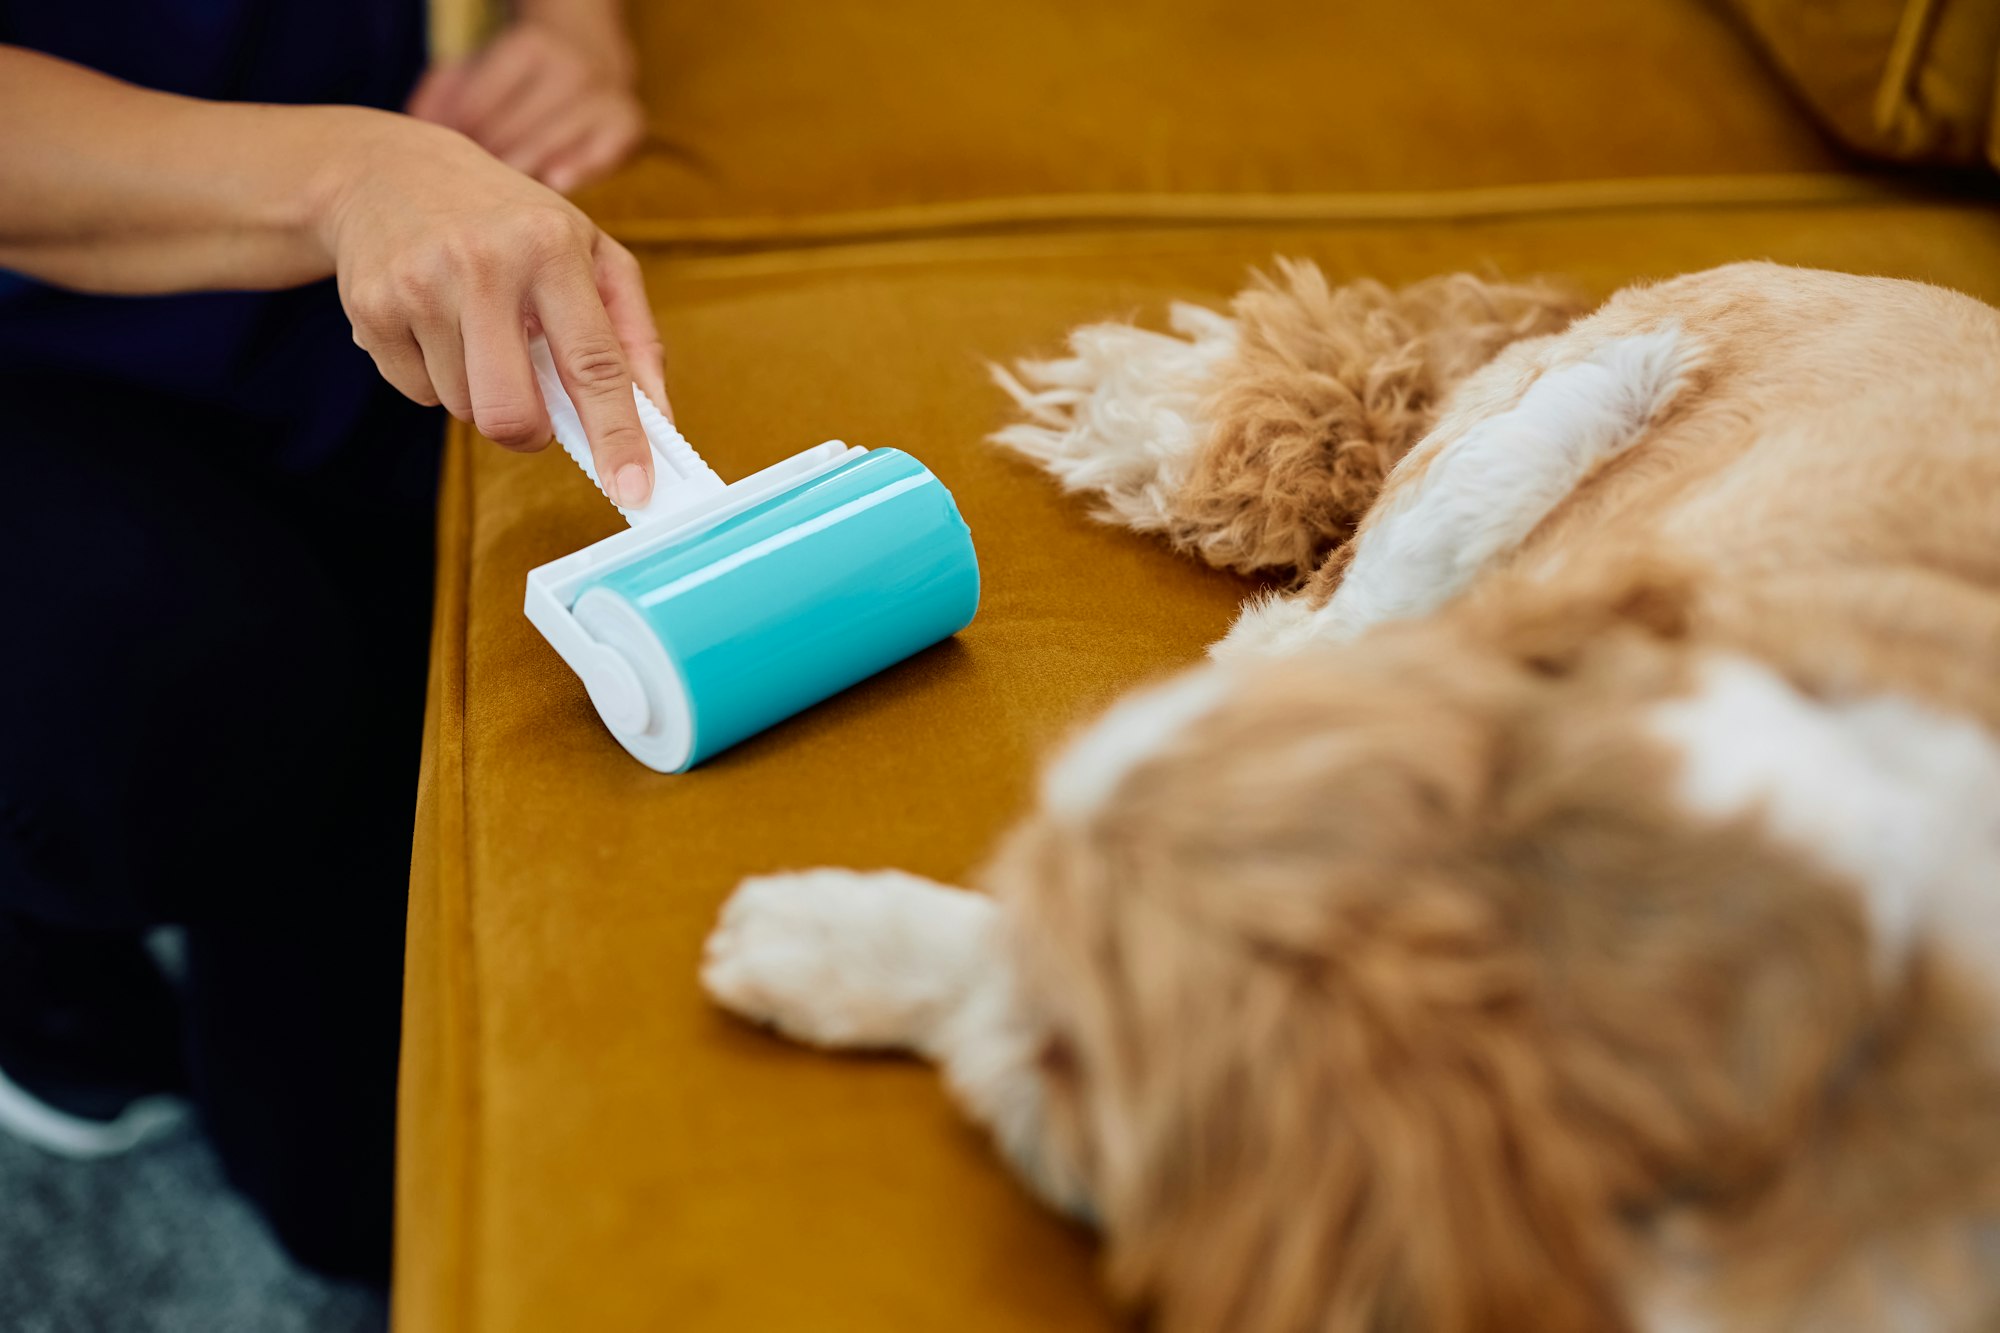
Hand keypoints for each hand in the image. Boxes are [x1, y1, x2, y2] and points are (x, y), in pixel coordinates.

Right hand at [318, 117, 666, 506]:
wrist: (387, 171)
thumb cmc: (509, 221)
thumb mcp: (589, 253)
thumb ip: (632, 338)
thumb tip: (657, 422)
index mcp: (550, 246)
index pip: (594, 363)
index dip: (617, 435)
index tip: (634, 490)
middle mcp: (482, 264)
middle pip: (512, 413)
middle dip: (531, 434)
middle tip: (536, 411)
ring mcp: (418, 286)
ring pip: (465, 410)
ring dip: (482, 395)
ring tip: (478, 334)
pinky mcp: (370, 309)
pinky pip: (418, 394)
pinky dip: (437, 378)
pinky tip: (436, 327)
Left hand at [407, 22, 643, 194]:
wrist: (590, 52)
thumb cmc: (519, 75)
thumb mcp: (477, 67)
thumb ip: (443, 93)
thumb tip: (417, 131)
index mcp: (528, 47)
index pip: (478, 108)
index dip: (458, 140)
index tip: (450, 163)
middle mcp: (568, 66)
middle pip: (512, 131)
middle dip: (486, 163)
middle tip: (471, 191)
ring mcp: (601, 94)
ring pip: (550, 146)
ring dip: (520, 175)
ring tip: (500, 200)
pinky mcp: (626, 121)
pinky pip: (601, 154)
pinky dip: (578, 169)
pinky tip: (554, 183)